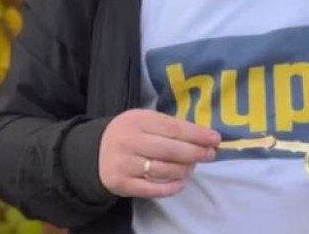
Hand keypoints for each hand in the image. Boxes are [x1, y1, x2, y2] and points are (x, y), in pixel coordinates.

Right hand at [98, 109, 220, 198]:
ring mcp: (125, 164)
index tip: (215, 138)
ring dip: (184, 169)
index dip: (197, 134)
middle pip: (170, 150)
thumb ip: (168, 126)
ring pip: (164, 170)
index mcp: (137, 120)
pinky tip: (181, 182)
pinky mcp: (122, 184)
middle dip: (195, 152)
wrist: (93, 152)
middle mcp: (130, 141)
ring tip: (192, 167)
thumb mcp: (143, 120)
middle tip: (210, 154)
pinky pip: (152, 189)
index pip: (173, 128)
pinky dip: (171, 187)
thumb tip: (202, 135)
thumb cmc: (128, 133)